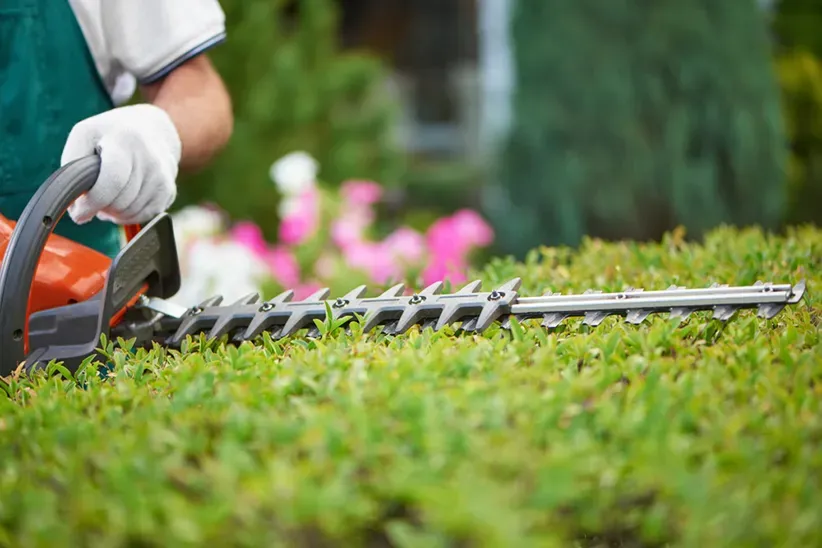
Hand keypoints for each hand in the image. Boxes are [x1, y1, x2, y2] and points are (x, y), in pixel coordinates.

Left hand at [60, 104, 181, 224]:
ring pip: (131, 212)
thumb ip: (72, 166)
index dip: (93, 203)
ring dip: (114, 212)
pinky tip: (122, 201)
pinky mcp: (169, 190)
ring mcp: (163, 176)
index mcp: (125, 140)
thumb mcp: (84, 135)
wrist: (152, 129)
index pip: (112, 182)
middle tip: (93, 198)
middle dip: (101, 207)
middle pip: (120, 202)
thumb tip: (76, 207)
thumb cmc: (110, 134)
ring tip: (107, 197)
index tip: (78, 212)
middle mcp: (150, 158)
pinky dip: (128, 215)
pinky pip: (144, 216)